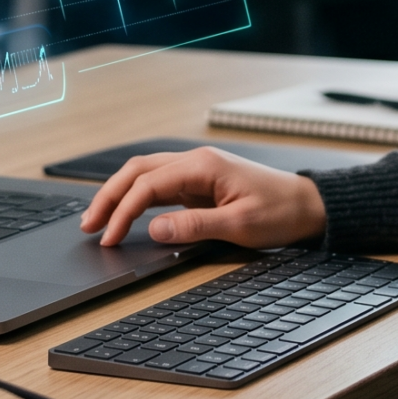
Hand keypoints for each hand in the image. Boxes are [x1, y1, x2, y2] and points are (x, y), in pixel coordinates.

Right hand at [79, 147, 326, 247]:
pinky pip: (160, 186)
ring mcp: (197, 171)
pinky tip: (127, 214)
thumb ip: (195, 226)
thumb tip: (154, 229)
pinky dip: (138, 199)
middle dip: (109, 197)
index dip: (124, 211)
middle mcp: (195, 161)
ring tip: (99, 221)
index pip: (148, 185)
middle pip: (138, 171)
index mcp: (203, 166)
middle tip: (89, 225)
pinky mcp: (200, 183)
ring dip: (120, 195)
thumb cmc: (280, 212)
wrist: (308, 205)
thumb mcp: (239, 225)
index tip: (110, 237)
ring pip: (145, 175)